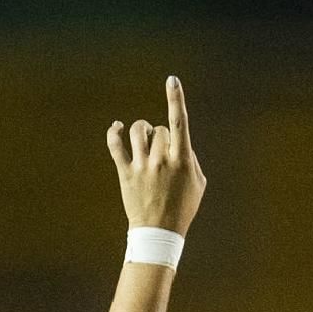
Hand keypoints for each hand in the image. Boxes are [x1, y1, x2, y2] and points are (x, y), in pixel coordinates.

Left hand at [106, 76, 206, 235]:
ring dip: (142, 130)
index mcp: (182, 162)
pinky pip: (115, 143)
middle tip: (164, 153)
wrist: (159, 231)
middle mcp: (161, 161)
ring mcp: (142, 166)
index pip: (179, 124)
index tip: (172, 80)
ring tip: (144, 139)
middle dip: (162, 136)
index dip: (176, 99)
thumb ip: (191, 158)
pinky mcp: (125, 172)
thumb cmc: (183, 207)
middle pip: (160, 129)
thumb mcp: (198, 183)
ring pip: (138, 130)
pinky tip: (117, 128)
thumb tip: (178, 141)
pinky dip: (114, 132)